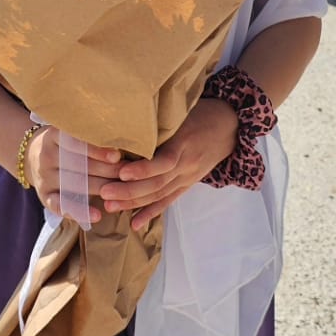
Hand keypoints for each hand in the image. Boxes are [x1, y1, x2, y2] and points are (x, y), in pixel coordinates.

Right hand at [25, 126, 124, 225]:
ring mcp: (44, 177)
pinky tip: (96, 215)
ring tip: (121, 192)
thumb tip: (121, 143)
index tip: (117, 155)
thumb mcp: (68, 133)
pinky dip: (79, 212)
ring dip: (100, 189)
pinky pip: (60, 205)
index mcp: (53, 136)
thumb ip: (88, 136)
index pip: (76, 142)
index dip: (97, 150)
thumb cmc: (62, 143)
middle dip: (106, 170)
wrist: (30, 155)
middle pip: (79, 165)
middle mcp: (46, 156)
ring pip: (74, 185)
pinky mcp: (44, 195)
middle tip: (128, 175)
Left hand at [98, 98, 238, 231]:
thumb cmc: (201, 111)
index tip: (121, 172)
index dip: (143, 169)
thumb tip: (127, 119)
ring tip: (110, 207)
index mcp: (185, 142)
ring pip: (160, 194)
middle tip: (105, 193)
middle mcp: (187, 163)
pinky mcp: (188, 183)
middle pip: (158, 182)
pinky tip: (135, 223)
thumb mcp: (182, 111)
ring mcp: (188, 176)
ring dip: (134, 203)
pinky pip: (169, 201)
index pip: (164, 161)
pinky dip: (151, 212)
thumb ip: (159, 120)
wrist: (231, 125)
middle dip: (129, 190)